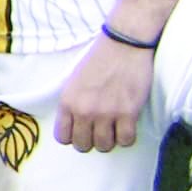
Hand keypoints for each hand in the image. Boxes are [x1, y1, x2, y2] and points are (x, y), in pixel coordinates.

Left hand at [54, 33, 155, 153]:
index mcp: (68, 101)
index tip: (81, 131)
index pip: (63, 137)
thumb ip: (71, 103)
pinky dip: (127, 137)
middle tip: (99, 131)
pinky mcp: (128, 113)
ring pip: (105, 146)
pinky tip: (127, 126)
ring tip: (113, 128)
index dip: (73, 137)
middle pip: (83, 145)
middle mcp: (84, 110)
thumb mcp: (73, 81)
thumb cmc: (98, 59)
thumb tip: (72, 125)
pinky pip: (126, 140)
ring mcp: (106, 113)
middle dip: (91, 141)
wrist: (123, 44)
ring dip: (110, 140)